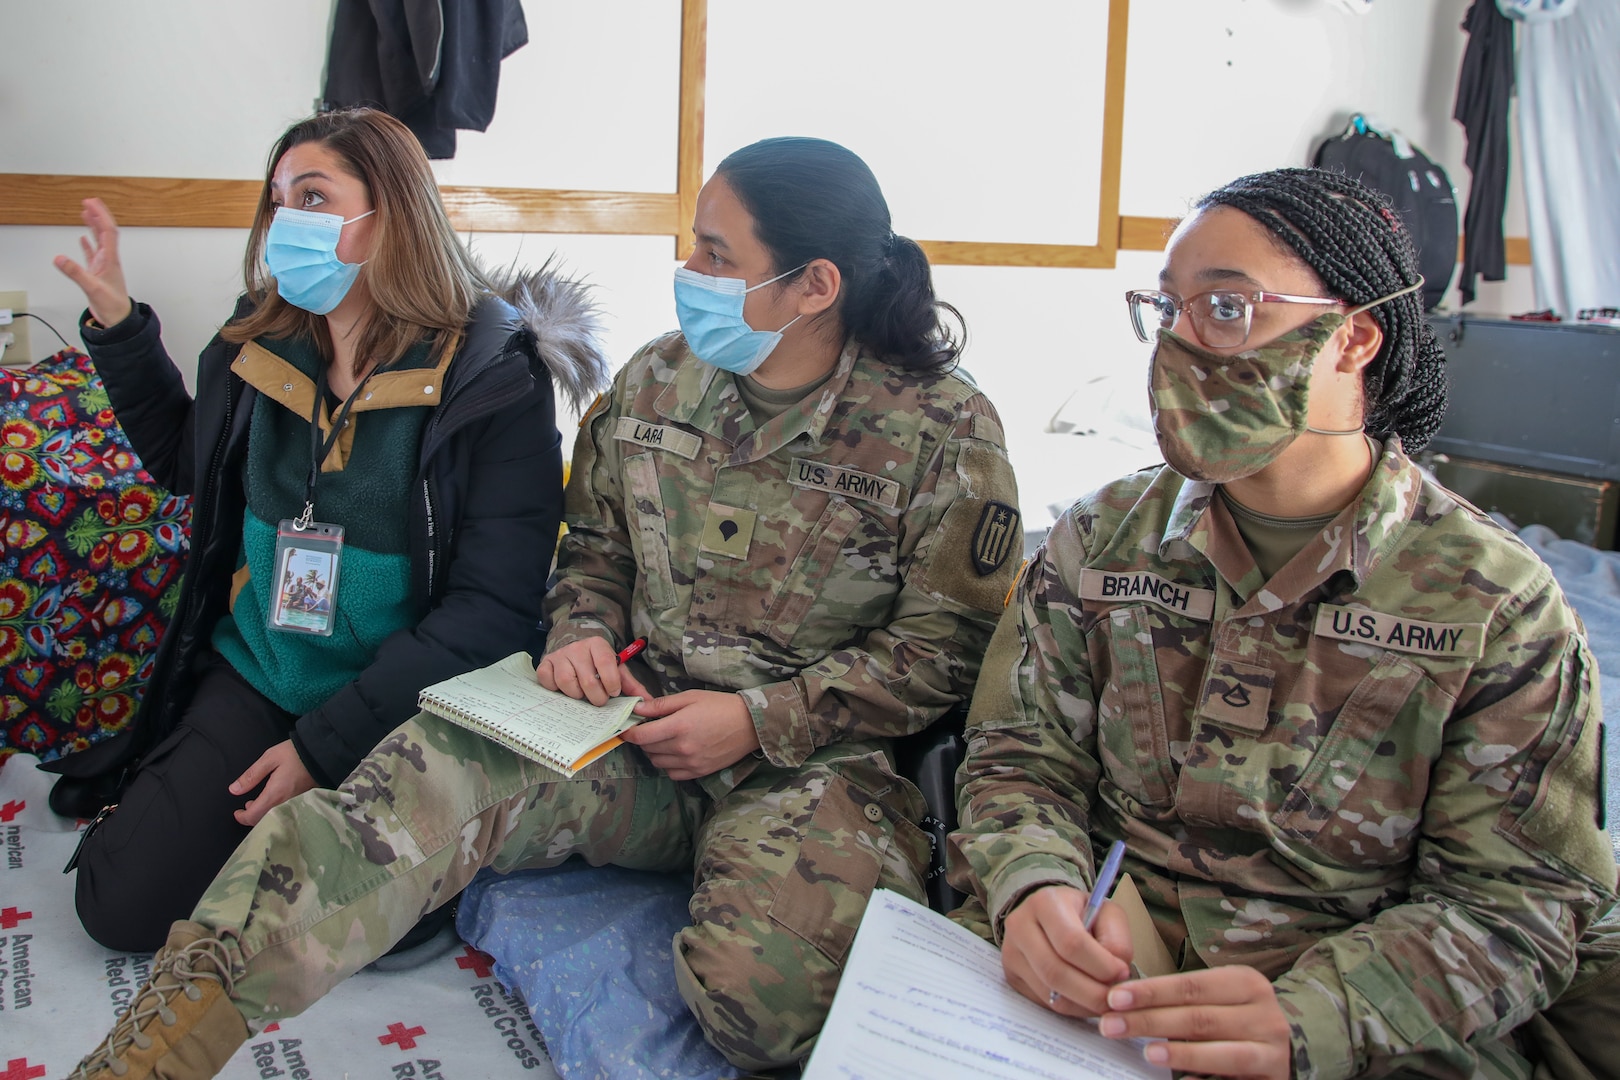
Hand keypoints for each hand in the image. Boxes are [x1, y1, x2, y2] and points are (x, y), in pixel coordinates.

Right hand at [53, 198, 132, 327]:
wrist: (119, 321)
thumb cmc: (113, 307)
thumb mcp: (92, 288)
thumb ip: (75, 273)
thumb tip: (59, 258)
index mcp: (110, 260)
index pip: (107, 231)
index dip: (100, 215)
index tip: (91, 203)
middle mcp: (108, 260)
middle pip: (105, 232)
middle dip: (98, 215)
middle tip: (89, 201)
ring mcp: (104, 266)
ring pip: (99, 240)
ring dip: (94, 226)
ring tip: (86, 213)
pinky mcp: (98, 273)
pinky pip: (93, 254)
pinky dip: (88, 244)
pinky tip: (83, 238)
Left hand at [230, 740, 316, 826]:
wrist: (322, 753)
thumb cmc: (295, 753)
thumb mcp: (269, 758)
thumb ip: (251, 776)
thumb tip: (234, 790)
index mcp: (274, 794)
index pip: (253, 816)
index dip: (242, 817)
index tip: (237, 812)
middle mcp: (285, 803)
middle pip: (263, 820)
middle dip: (251, 816)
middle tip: (246, 806)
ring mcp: (295, 804)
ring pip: (274, 817)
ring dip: (262, 813)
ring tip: (256, 802)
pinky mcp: (302, 801)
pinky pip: (284, 813)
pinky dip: (274, 811)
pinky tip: (272, 800)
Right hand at [536, 638, 626, 705]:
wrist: (575, 649)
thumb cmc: (598, 663)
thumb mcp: (616, 669)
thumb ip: (631, 685)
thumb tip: (647, 701)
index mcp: (598, 645)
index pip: (605, 663)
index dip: (611, 682)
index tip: (614, 692)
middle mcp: (577, 648)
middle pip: (587, 679)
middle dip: (596, 696)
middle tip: (599, 700)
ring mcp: (559, 655)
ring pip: (566, 681)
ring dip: (576, 695)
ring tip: (582, 695)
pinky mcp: (545, 663)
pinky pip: (547, 679)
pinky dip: (554, 689)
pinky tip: (563, 690)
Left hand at [619, 689, 759, 780]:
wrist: (750, 725)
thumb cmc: (720, 706)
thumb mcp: (690, 697)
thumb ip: (661, 705)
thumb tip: (637, 708)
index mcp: (678, 726)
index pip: (641, 736)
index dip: (629, 733)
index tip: (626, 729)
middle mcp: (682, 748)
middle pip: (648, 749)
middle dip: (643, 739)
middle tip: (648, 729)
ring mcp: (691, 763)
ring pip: (657, 763)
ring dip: (654, 752)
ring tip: (662, 740)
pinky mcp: (699, 772)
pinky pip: (672, 774)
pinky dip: (668, 765)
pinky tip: (675, 753)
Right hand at [1002, 884, 1133, 1016]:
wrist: (1049, 915)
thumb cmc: (1082, 914)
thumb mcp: (1106, 913)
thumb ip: (1116, 940)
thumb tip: (1115, 975)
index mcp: (1045, 903)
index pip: (1071, 942)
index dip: (1100, 964)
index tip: (1122, 972)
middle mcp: (1020, 926)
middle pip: (1055, 971)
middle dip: (1092, 992)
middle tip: (1116, 998)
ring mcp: (1011, 953)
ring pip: (1049, 993)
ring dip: (1083, 1005)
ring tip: (1104, 1001)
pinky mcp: (1011, 976)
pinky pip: (1043, 1002)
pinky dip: (1071, 1008)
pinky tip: (1086, 1001)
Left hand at [1099, 966, 1291, 1079]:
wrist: (1296, 1046)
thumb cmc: (1241, 1016)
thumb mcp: (1221, 997)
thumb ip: (1185, 999)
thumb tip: (1126, 1004)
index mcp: (1246, 983)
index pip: (1191, 986)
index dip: (1151, 992)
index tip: (1114, 998)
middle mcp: (1263, 1014)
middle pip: (1199, 1018)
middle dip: (1151, 1021)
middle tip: (1111, 1025)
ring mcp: (1271, 1050)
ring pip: (1221, 1052)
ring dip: (1181, 1053)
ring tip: (1147, 1052)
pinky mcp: (1272, 1079)